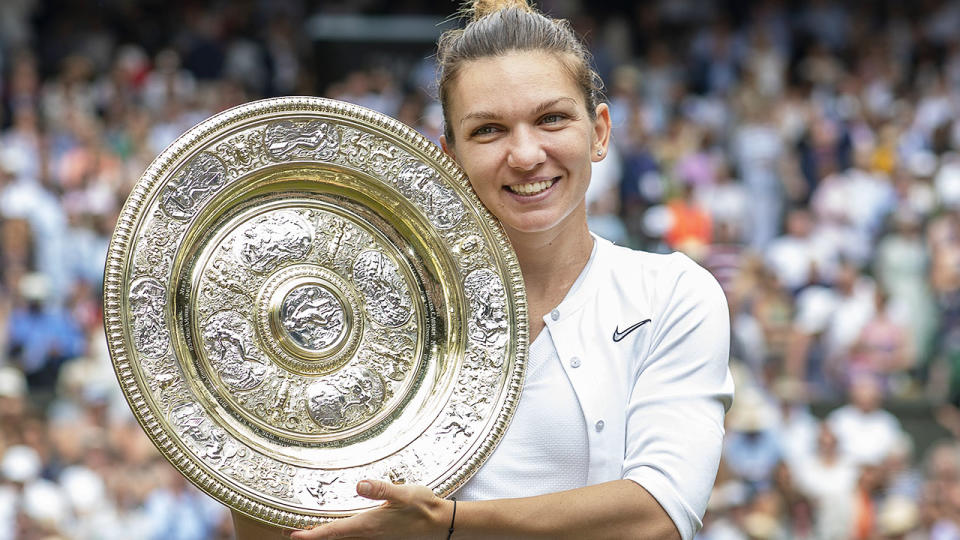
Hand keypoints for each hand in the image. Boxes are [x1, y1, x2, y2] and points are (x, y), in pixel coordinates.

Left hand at [290, 480, 452, 539]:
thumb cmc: (423, 507)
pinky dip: (343, 534)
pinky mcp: (383, 535)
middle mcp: (370, 534)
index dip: (313, 534)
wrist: (441, 522)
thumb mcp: (403, 493)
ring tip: (312, 531)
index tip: (294, 535)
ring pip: (345, 539)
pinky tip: (343, 529)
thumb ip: (381, 489)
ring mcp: (376, 536)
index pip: (335, 531)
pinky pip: (356, 537)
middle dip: (316, 536)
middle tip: (295, 534)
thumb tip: (359, 484)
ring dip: (329, 536)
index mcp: (369, 524)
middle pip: (336, 538)